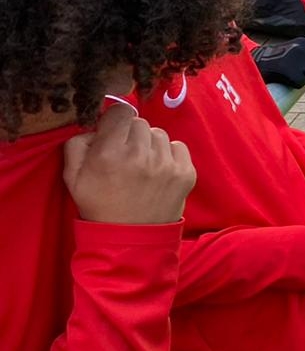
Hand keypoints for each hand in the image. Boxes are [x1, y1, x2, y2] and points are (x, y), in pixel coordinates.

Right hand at [63, 103, 194, 224]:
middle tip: (126, 155)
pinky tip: (158, 171)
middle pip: (140, 123)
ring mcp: (166, 165)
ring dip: (150, 145)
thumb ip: (78, 143)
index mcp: (109, 153)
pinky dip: (169, 155)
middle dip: (131, 135)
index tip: (114, 133)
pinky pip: (178, 147)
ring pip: (159, 134)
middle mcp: (140, 155)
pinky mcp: (186, 173)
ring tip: (142, 166)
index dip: (115, 121)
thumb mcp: (72, 176)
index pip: (121, 111)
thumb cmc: (98, 205)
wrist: (129, 239)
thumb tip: (96, 126)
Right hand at [252, 38, 304, 88]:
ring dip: (303, 79)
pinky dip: (294, 84)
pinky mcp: (293, 73)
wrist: (255, 63)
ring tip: (289, 73)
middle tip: (297, 72)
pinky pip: (301, 84)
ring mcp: (299, 61)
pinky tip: (285, 78)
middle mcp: (304, 50)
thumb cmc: (277, 58)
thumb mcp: (296, 49)